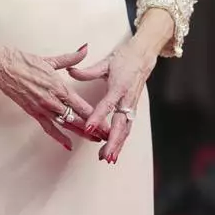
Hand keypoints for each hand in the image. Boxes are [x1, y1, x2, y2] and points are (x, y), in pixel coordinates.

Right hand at [0, 43, 103, 149]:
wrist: (2, 67)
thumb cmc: (24, 61)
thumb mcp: (51, 60)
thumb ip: (71, 58)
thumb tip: (85, 49)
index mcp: (58, 86)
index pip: (82, 106)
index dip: (97, 116)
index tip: (107, 122)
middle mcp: (52, 100)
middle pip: (77, 119)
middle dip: (93, 128)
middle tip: (106, 136)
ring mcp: (42, 108)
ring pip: (66, 125)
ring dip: (81, 134)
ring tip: (94, 141)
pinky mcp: (33, 112)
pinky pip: (48, 128)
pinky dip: (59, 137)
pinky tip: (67, 144)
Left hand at [69, 37, 158, 163]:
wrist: (144, 55)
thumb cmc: (124, 58)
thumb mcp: (105, 62)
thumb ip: (87, 71)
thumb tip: (70, 71)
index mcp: (119, 86)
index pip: (106, 105)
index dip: (97, 117)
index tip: (89, 128)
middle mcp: (127, 99)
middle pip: (120, 124)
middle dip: (113, 141)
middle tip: (104, 156)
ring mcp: (131, 105)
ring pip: (125, 129)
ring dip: (117, 145)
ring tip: (108, 158)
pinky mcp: (132, 108)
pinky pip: (127, 127)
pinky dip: (121, 140)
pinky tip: (114, 150)